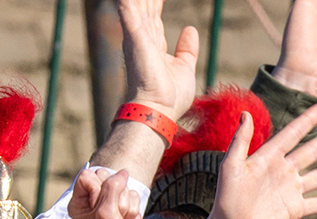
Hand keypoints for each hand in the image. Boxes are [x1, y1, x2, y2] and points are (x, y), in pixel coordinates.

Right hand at [120, 0, 199, 118]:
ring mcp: (137, 35)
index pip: (154, 14)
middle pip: (145, 4)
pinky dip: (126, 2)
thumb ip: (186, 49)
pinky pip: (127, 9)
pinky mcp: (134, 36)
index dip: (156, 1)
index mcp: (153, 43)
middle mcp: (143, 36)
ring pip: (136, 3)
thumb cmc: (170, 95)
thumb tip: (190, 29)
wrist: (158, 109)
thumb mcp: (185, 67)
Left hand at [209, 106, 316, 218]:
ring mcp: (291, 190)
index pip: (291, 135)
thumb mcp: (231, 166)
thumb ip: (240, 141)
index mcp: (268, 158)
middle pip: (312, 152)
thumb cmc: (226, 198)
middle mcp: (283, 171)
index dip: (307, 121)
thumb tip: (245, 113)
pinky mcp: (295, 209)